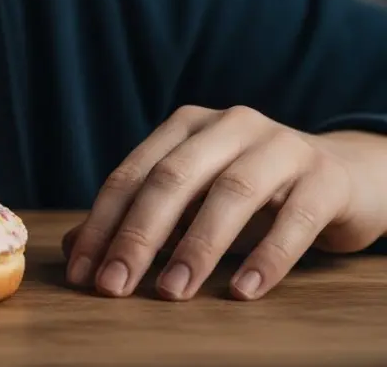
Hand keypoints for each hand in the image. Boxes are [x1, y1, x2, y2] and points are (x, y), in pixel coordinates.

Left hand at [63, 105, 386, 300]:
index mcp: (186, 126)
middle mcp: (229, 125)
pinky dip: (266, 256)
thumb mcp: (193, 198)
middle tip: (114, 286)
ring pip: (229, 193)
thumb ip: (138, 216)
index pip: (131, 174)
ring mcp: (280, 146)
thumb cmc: (252, 191)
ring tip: (172, 293)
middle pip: (171, 180)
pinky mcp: (324, 177)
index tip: (82, 273)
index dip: (102, 224)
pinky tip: (242, 290)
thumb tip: (73, 247)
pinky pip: (294, 218)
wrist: (345, 176)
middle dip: (137, 236)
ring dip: (196, 247)